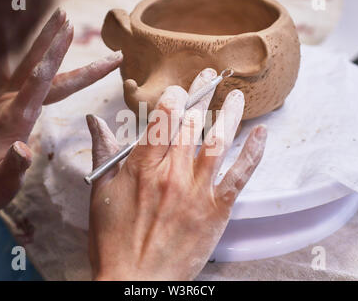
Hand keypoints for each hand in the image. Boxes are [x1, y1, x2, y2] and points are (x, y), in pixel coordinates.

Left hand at [0, 8, 122, 210]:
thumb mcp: (2, 183)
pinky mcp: (2, 105)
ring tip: (58, 23)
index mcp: (16, 118)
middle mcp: (10, 103)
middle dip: (57, 45)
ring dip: (44, 43)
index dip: (56, 56)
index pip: (40, 82)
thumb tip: (23, 150)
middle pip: (40, 69)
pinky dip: (21, 56)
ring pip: (29, 66)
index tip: (69, 33)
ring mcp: (4, 101)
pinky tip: (25, 45)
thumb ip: (14, 167)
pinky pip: (13, 74)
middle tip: (70, 20)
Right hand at [87, 68, 266, 280]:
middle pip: (190, 123)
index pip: (162, 118)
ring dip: (229, 114)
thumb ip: (103, 152)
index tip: (178, 89)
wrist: (135, 280)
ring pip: (218, 141)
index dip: (173, 97)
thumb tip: (95, 121)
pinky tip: (262, 133)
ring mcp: (197, 190)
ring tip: (237, 96)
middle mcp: (172, 173)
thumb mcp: (101, 193)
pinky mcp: (216, 209)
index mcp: (142, 167)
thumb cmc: (114, 239)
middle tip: (209, 77)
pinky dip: (254, 152)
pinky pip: (240, 175)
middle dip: (200, 94)